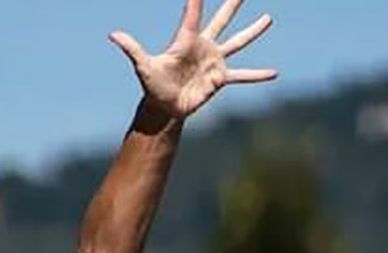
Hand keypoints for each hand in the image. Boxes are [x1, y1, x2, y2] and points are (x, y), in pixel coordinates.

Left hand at [110, 0, 277, 120]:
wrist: (164, 108)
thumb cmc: (153, 86)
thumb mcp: (143, 66)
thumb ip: (132, 49)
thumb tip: (113, 34)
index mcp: (186, 40)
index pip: (193, 14)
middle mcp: (203, 47)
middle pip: (222, 19)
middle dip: (233, 3)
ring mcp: (214, 62)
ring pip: (238, 42)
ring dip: (253, 31)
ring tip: (268, 18)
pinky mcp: (220, 79)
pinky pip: (242, 76)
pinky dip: (257, 75)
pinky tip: (274, 73)